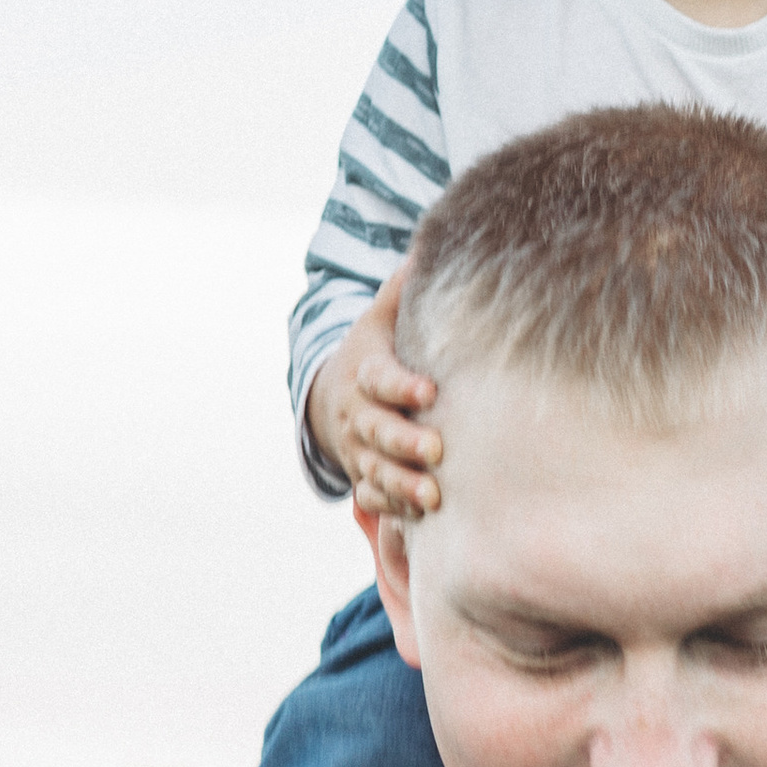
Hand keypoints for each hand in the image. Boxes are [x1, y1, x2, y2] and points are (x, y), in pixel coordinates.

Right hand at [308, 269, 442, 521]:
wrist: (331, 398)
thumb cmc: (374, 354)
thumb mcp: (380, 320)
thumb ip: (401, 290)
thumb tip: (426, 249)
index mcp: (366, 373)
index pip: (381, 380)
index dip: (402, 387)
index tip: (429, 392)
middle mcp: (359, 415)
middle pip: (379, 430)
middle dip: (404, 442)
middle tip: (435, 450)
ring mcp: (359, 451)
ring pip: (376, 470)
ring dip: (401, 484)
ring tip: (432, 496)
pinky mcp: (364, 477)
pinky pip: (373, 496)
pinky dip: (390, 507)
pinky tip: (417, 517)